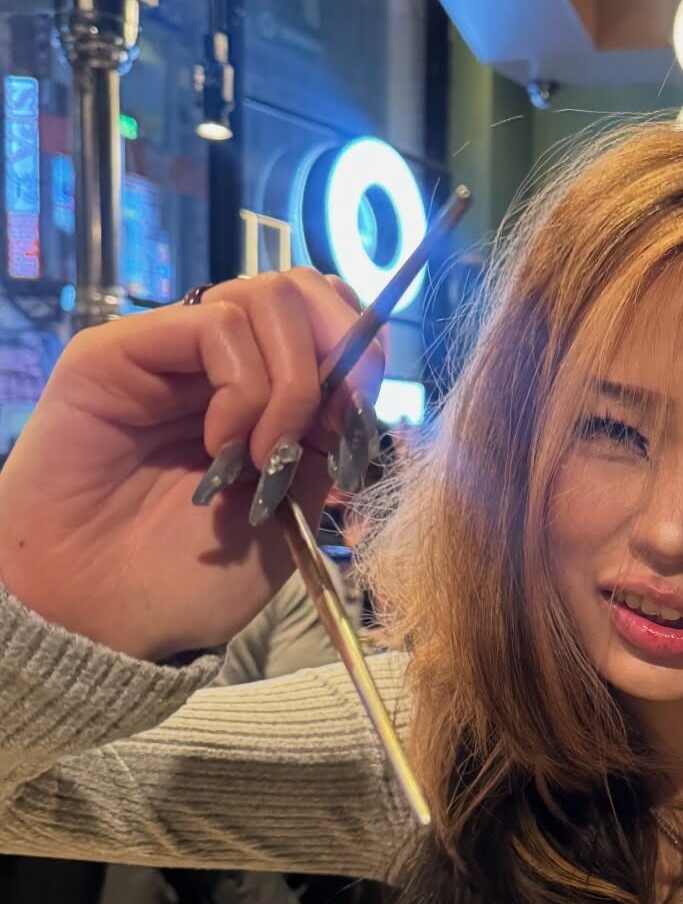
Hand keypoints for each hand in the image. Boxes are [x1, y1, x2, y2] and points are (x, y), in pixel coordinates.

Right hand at [0, 270, 383, 660]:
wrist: (102, 615)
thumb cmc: (185, 577)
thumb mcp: (288, 512)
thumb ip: (324, 443)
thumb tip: (356, 387)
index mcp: (262, 394)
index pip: (326, 319)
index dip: (360, 354)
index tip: (360, 424)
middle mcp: (216, 363)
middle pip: (301, 288)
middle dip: (338, 351)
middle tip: (325, 428)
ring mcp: (169, 353)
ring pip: (265, 297)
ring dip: (289, 382)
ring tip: (263, 455)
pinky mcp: (119, 351)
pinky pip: (212, 324)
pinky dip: (243, 384)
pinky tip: (221, 444)